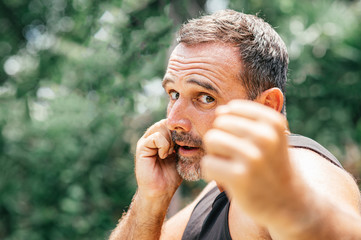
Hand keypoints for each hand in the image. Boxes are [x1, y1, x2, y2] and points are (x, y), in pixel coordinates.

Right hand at [135, 119, 181, 201]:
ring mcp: (146, 141)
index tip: (187, 140)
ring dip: (170, 139)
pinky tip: (163, 156)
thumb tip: (192, 129)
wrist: (161, 192)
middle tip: (178, 148)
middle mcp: (152, 136)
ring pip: (161, 126)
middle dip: (176, 133)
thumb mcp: (181, 155)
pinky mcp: (142, 147)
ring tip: (170, 152)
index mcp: (161, 137)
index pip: (172, 122)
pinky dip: (164, 146)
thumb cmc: (171, 176)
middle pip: (167, 122)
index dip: (181, 128)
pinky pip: (156, 137)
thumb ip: (183, 142)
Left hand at [201, 100, 296, 223]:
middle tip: (235, 157)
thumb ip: (246, 120)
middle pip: (219, 123)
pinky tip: (227, 179)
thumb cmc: (271, 165)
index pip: (231, 108)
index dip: (230, 126)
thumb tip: (220, 110)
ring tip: (230, 166)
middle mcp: (265, 136)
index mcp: (273, 122)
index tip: (243, 142)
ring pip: (211, 139)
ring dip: (215, 154)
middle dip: (221, 139)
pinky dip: (211, 172)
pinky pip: (208, 163)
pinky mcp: (239, 176)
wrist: (288, 203)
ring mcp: (253, 156)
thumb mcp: (270, 136)